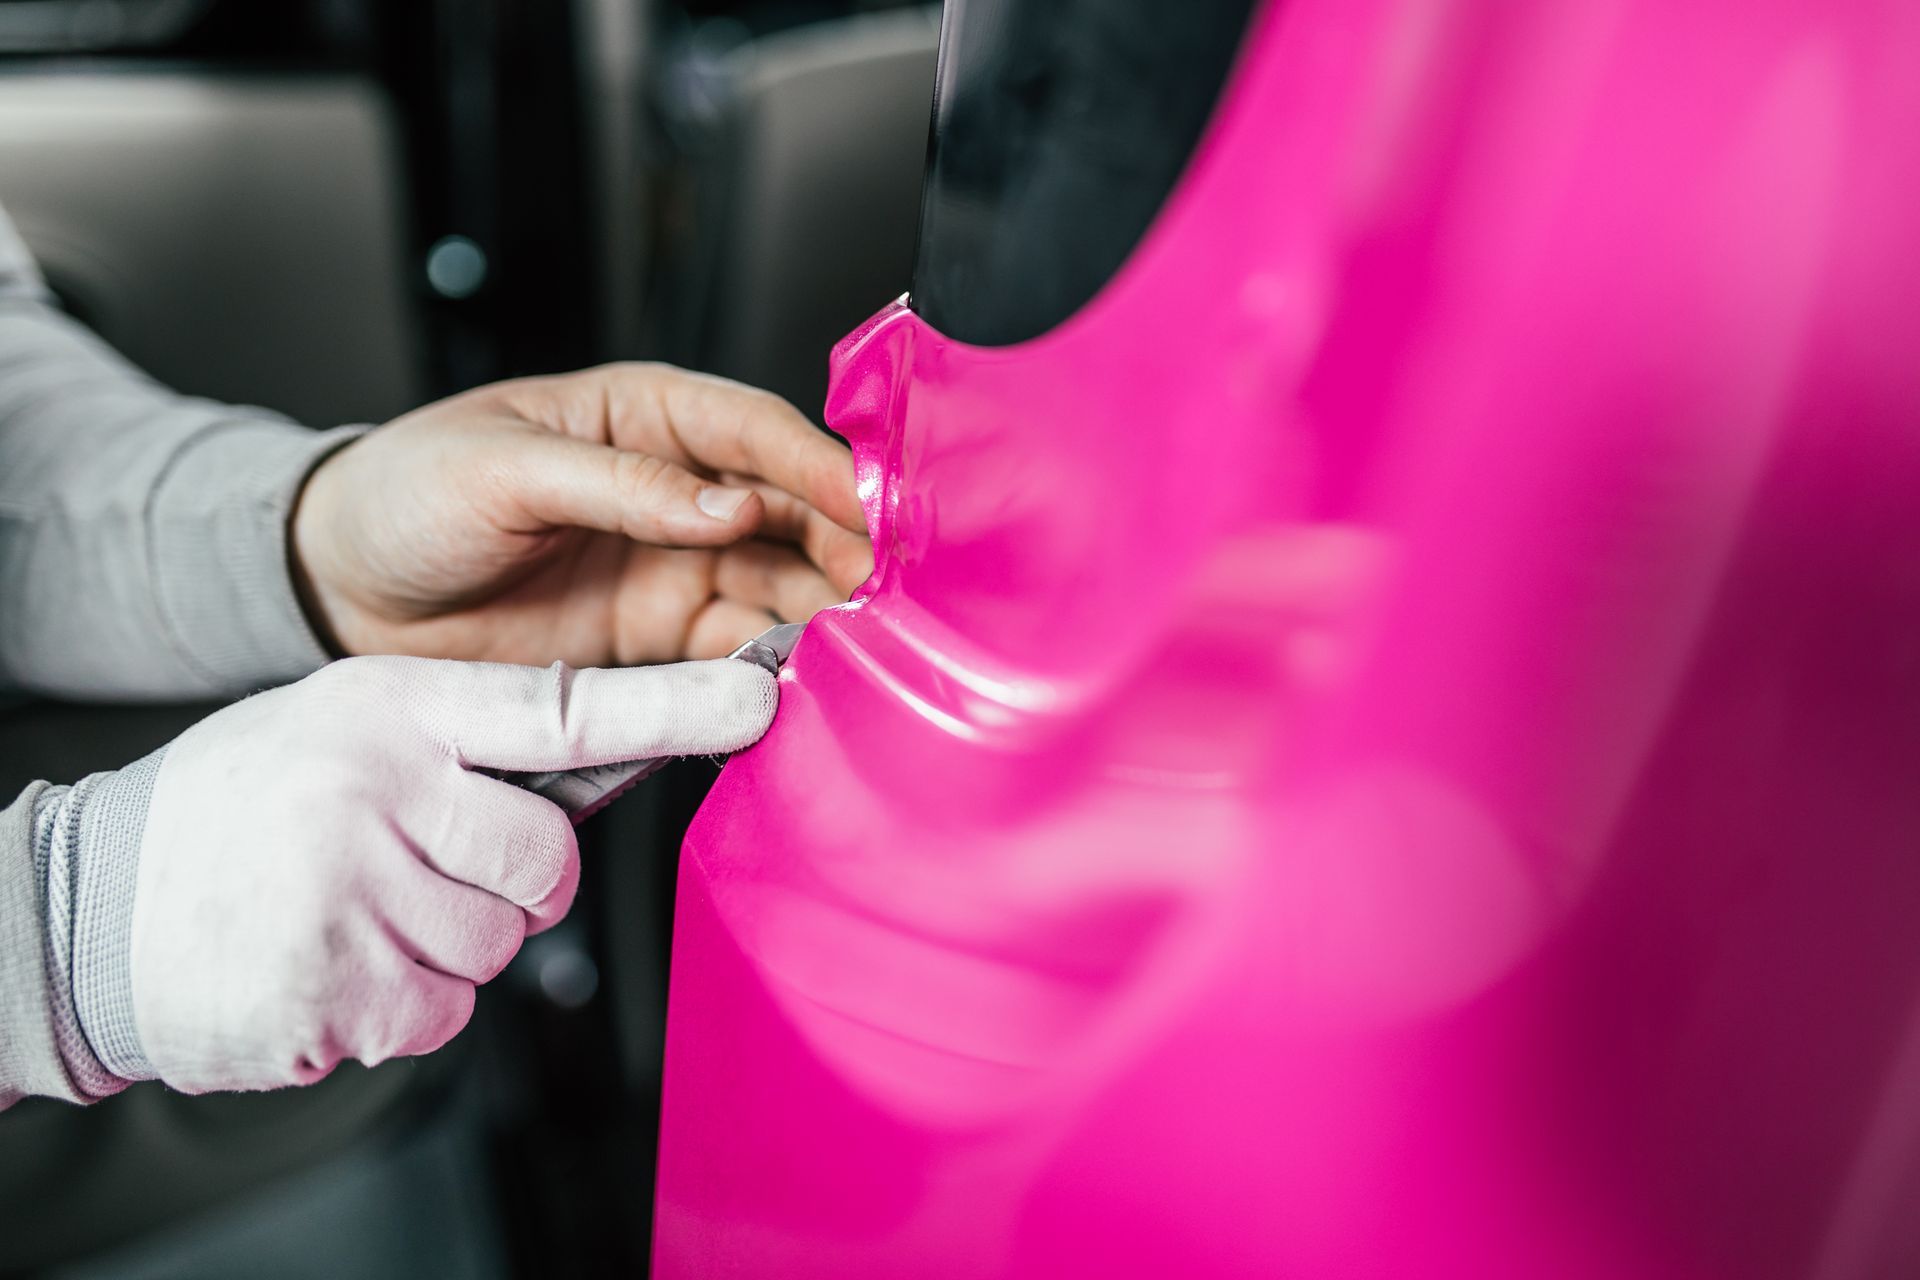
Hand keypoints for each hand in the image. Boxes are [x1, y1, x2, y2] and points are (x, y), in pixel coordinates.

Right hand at [127, 654, 775, 1092]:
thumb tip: (604, 762)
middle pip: (548, 867)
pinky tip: (333, 961)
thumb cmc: (243, 810)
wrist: (92, 904)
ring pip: (497, 949)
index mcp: (392, 711)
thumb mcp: (344, 729)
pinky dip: (400, 1006)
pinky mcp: (335, 992)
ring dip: (445, 947)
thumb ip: (462, 747)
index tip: (762, 695)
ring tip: (354, 911)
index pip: (564, 707)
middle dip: (511, 887)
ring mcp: (353, 894)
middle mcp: (378, 791)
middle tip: (426, 870)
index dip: (674, 706)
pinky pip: (442, 1015)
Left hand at [291, 364, 873, 664]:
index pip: (754, 432)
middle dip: (842, 548)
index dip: (819, 468)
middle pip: (787, 514)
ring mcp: (667, 567)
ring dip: (818, 612)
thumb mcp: (502, 470)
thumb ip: (620, 485)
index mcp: (641, 416)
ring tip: (857, 644)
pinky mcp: (650, 640)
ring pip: (774, 585)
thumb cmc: (404, 496)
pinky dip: (768, 667)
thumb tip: (727, 506)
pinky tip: (796, 680)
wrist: (339, 592)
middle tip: (884, 590)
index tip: (869, 508)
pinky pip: (728, 650)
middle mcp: (673, 490)